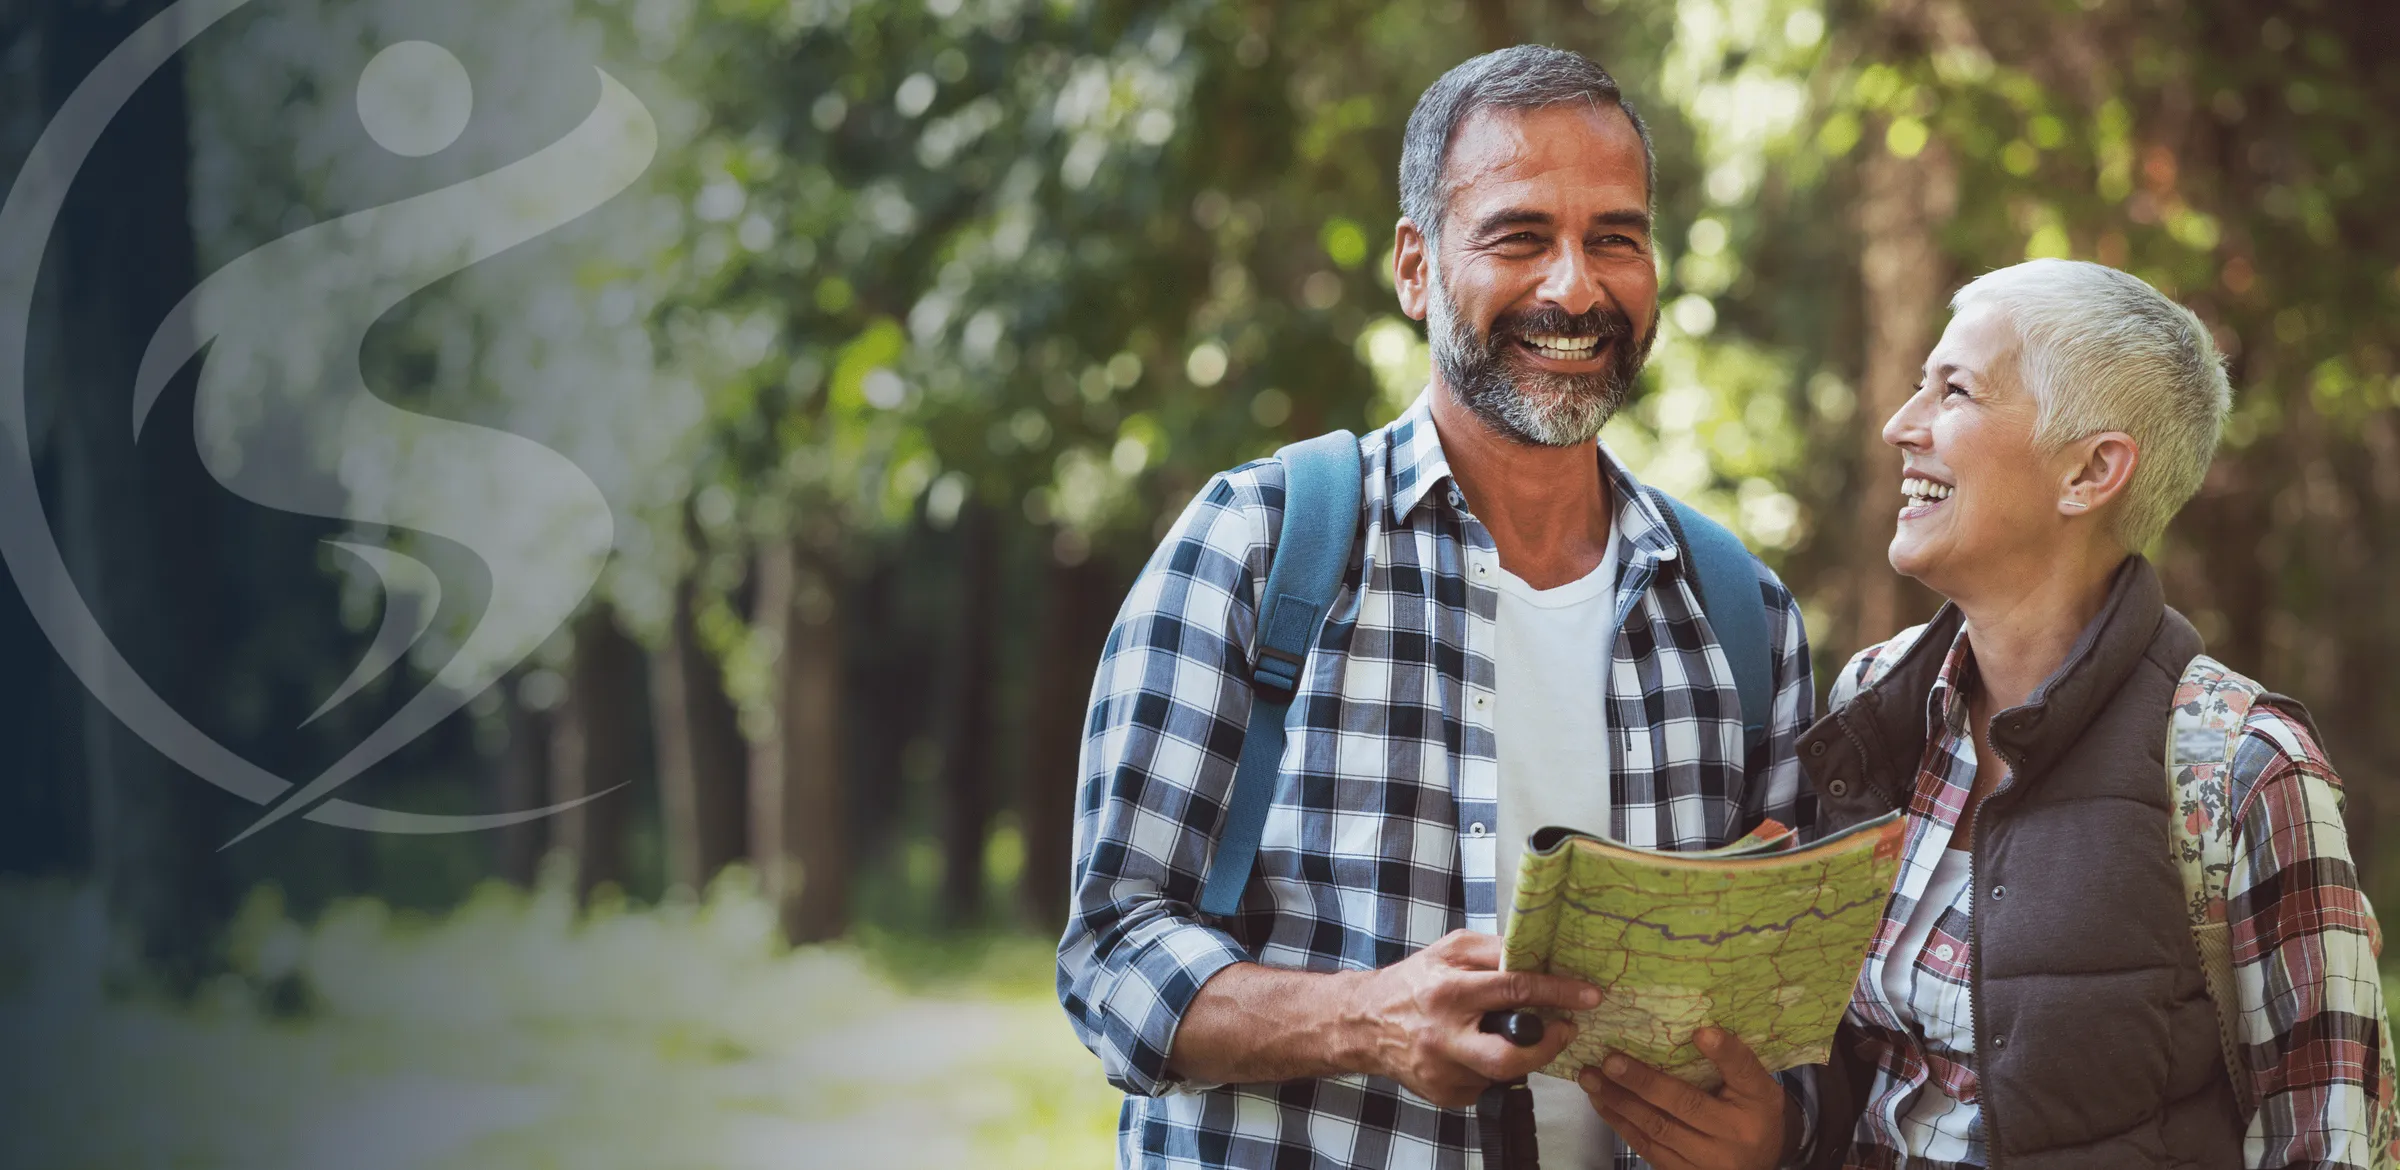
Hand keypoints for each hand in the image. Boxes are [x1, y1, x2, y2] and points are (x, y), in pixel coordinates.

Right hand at [1344, 929, 1597, 1107]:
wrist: (1364, 1023)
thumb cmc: (1413, 982)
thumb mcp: (1450, 950)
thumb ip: (1493, 950)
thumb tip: (1540, 956)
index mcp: (1448, 991)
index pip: (1514, 989)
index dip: (1558, 993)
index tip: (1588, 995)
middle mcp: (1444, 1036)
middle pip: (1508, 1057)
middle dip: (1547, 1047)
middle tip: (1565, 1031)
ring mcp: (1442, 1071)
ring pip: (1502, 1073)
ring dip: (1517, 1054)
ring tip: (1503, 1033)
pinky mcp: (1443, 1095)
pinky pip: (1485, 1085)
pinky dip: (1490, 1068)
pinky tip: (1475, 1051)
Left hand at [1578, 1027, 1787, 1169]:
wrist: (1762, 1163)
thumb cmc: (1755, 1114)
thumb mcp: (1758, 1085)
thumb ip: (1734, 1060)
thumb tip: (1701, 1031)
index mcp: (1756, 1105)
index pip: (1742, 1073)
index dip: (1723, 1053)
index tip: (1701, 1033)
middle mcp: (1733, 1137)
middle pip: (1685, 1105)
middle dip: (1642, 1082)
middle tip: (1609, 1060)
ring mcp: (1708, 1162)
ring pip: (1658, 1130)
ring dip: (1620, 1103)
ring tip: (1592, 1078)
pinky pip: (1649, 1149)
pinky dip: (1622, 1124)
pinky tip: (1603, 1103)